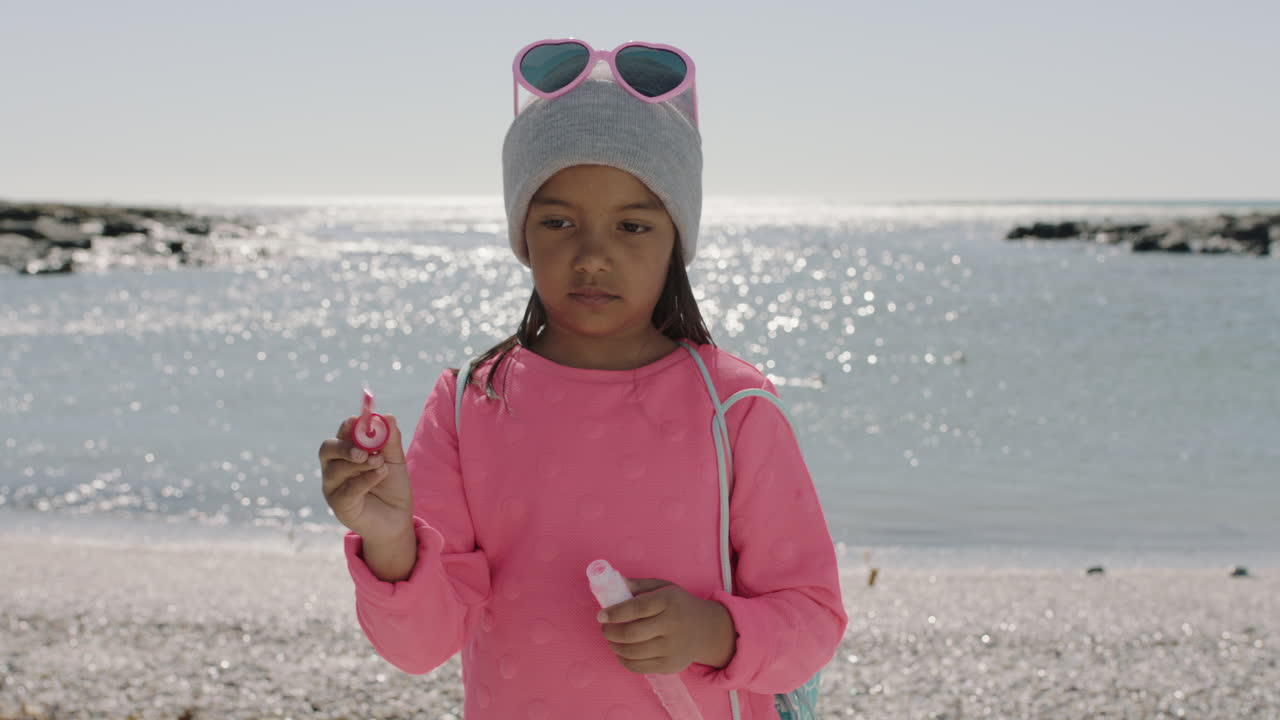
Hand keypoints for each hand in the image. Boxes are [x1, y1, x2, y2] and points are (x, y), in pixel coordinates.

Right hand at [318, 413, 411, 543]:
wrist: (398, 518)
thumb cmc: (392, 487)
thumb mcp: (395, 461)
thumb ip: (391, 441)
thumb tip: (387, 416)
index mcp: (347, 452)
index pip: (341, 434)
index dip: (348, 426)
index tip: (358, 420)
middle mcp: (335, 467)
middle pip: (327, 449)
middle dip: (344, 446)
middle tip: (364, 450)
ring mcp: (334, 487)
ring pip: (335, 469)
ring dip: (360, 464)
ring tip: (380, 464)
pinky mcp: (339, 505)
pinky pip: (346, 490)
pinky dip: (364, 480)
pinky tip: (380, 474)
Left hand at [597, 577, 736, 673]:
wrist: (707, 629)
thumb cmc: (679, 605)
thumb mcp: (664, 588)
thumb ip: (639, 585)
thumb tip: (611, 583)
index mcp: (669, 601)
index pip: (637, 608)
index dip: (615, 613)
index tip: (601, 615)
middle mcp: (672, 625)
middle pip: (632, 633)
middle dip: (611, 632)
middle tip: (604, 628)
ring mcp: (672, 648)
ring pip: (633, 652)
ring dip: (615, 646)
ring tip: (611, 640)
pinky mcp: (670, 666)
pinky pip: (639, 667)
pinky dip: (624, 660)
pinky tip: (621, 652)